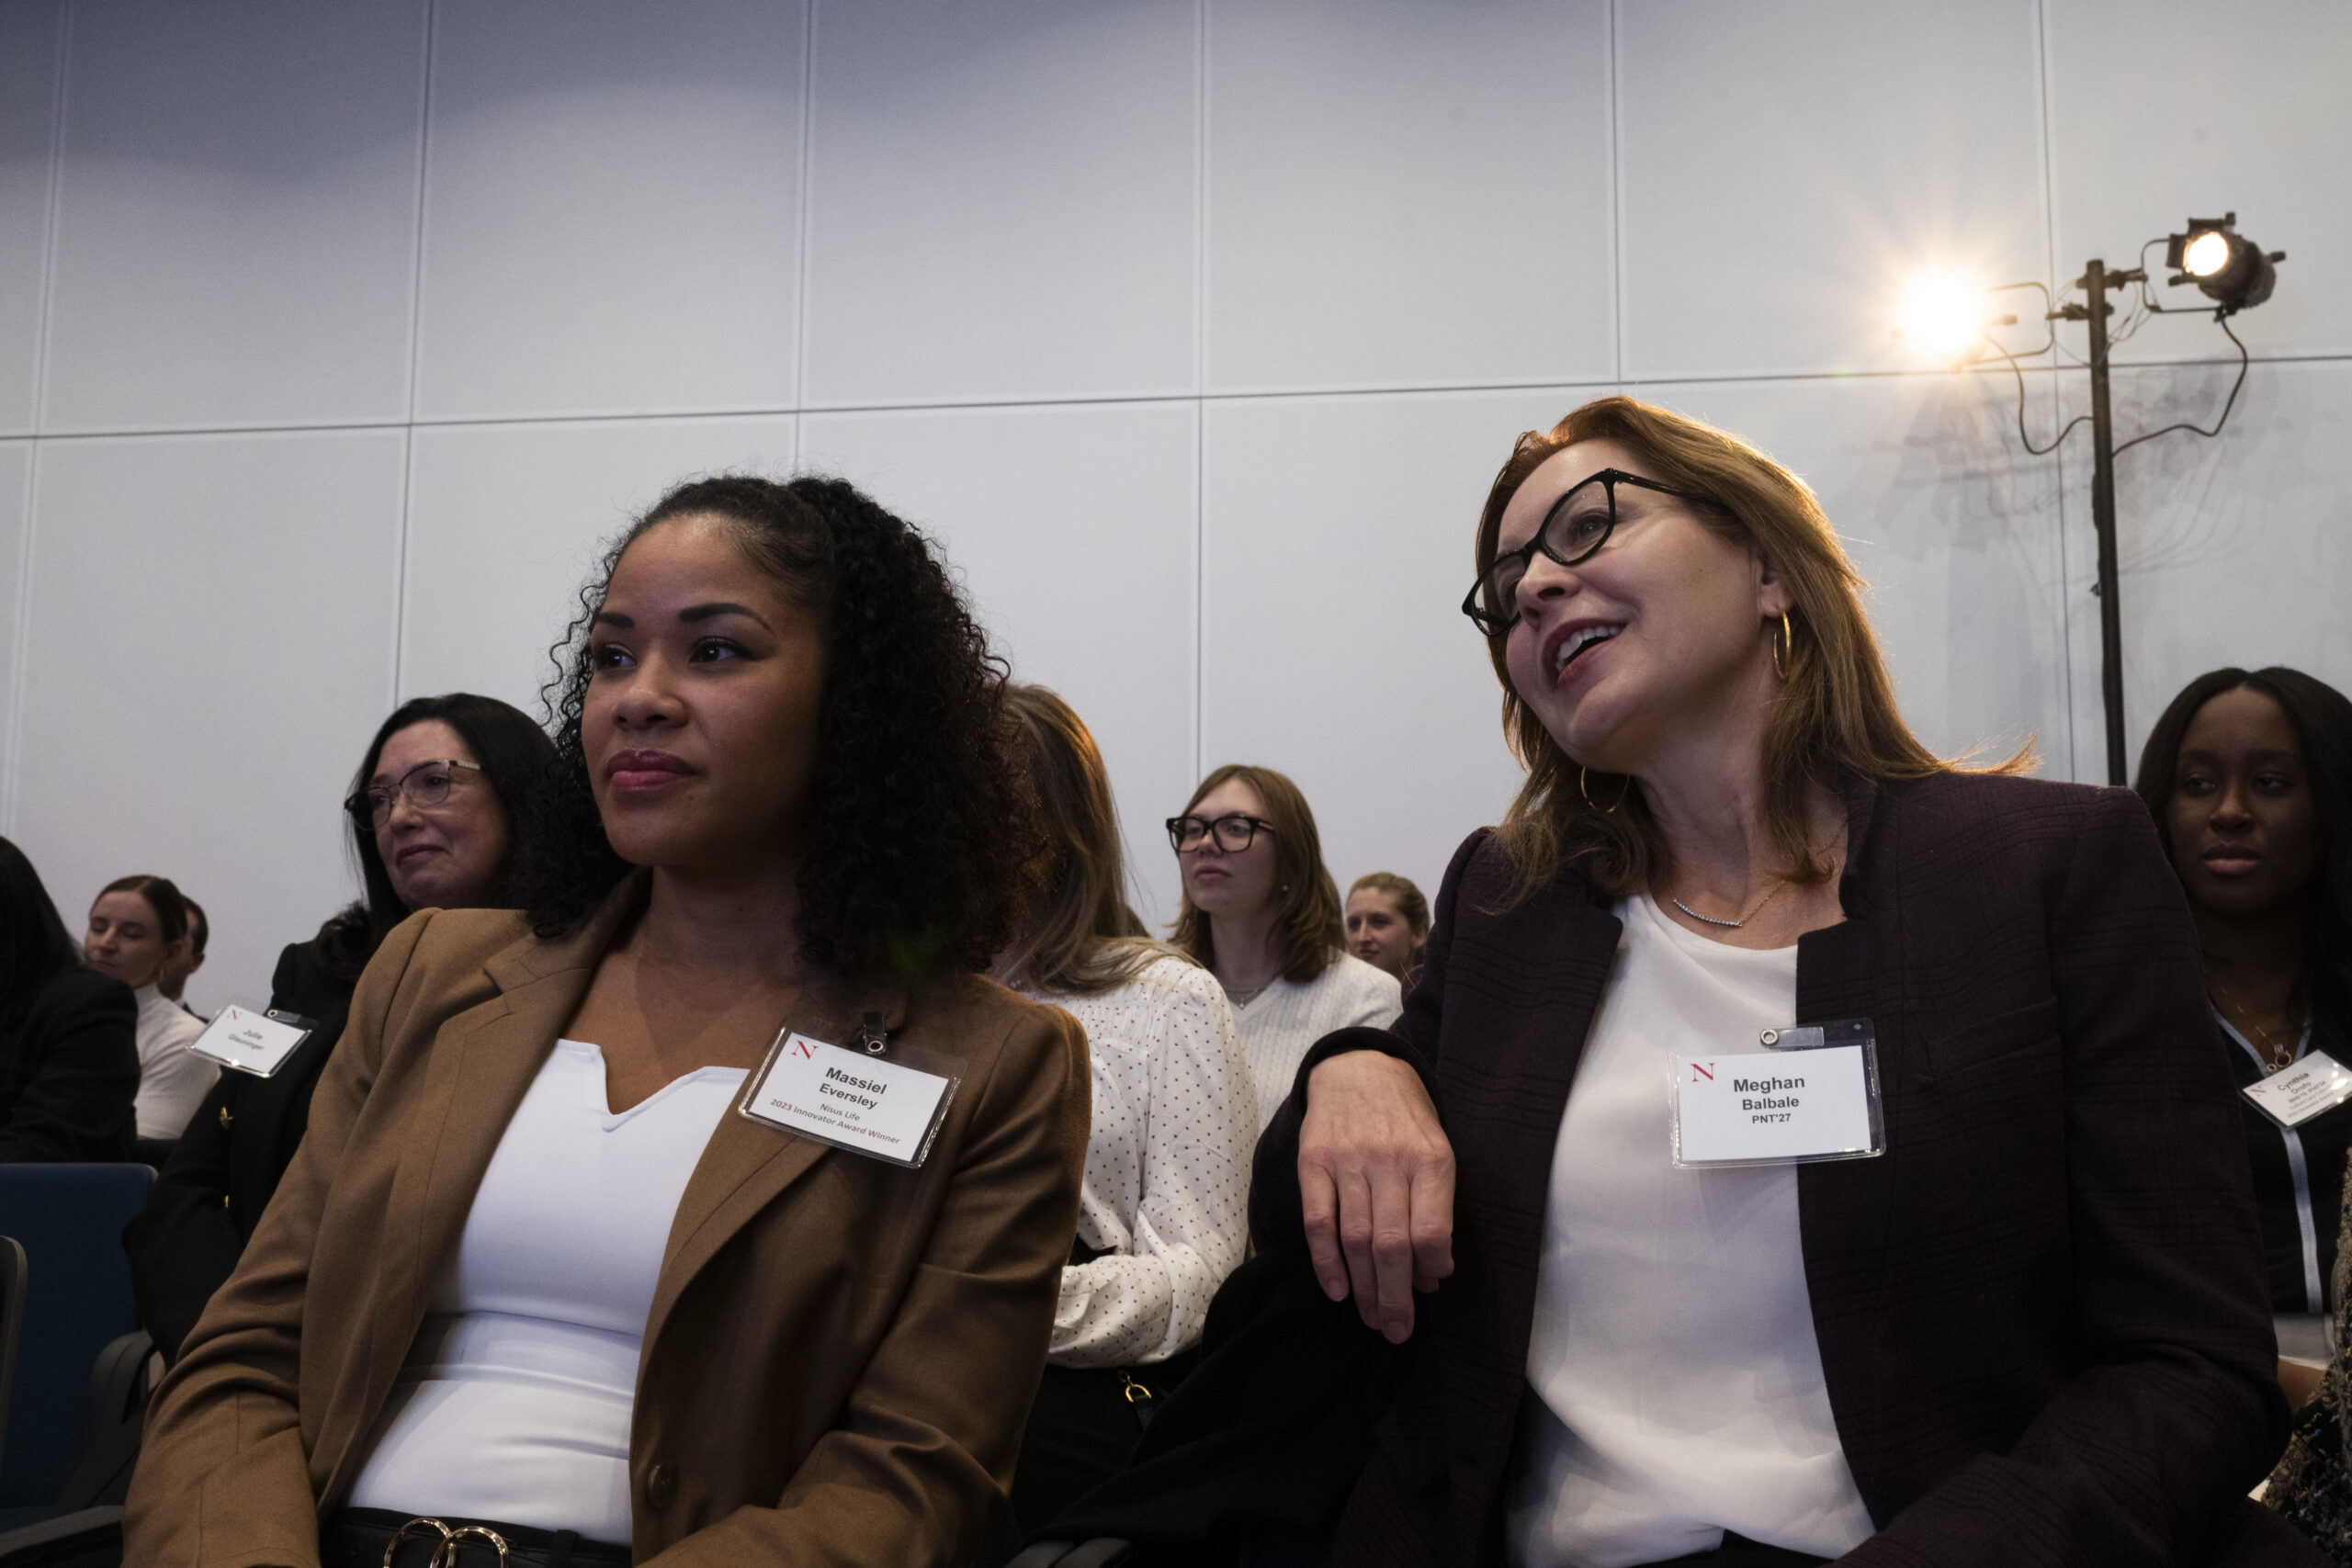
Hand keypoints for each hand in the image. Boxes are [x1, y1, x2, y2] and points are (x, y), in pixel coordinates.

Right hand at [1298, 1049, 1454, 1342]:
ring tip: (1370, 1318)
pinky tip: (1337, 1290)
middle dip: (1395, 1299)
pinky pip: (1318, 1221)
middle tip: (1396, 1331)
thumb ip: (1437, 1208)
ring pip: (1355, 1240)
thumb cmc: (1406, 1120)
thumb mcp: (1438, 1151)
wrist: (1360, 1069)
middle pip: (1392, 1245)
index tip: (1430, 1288)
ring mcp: (1348, 1160)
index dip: (1431, 1270)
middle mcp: (1390, 1160)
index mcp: (1431, 1159)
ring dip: (1363, 1289)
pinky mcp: (1313, 1162)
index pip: (1432, 1232)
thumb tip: (1432, 1274)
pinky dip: (1326, 1262)